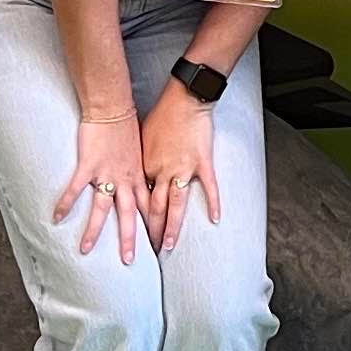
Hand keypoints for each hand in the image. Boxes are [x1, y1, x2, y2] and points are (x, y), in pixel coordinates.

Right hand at [54, 114, 150, 262]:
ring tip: (84, 251)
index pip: (149, 208)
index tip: (157, 246)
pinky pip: (75, 189)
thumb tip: (144, 183)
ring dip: (94, 231)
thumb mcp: (142, 152)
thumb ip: (141, 171)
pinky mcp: (88, 165)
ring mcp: (106, 174)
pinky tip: (55, 217)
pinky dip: (66, 203)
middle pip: (130, 215)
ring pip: (102, 208)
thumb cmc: (127, 126)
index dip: (154, 227)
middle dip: (130, 239)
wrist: (113, 106)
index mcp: (139, 177)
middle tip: (128, 262)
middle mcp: (125, 180)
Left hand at [139, 90, 223, 251]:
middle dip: (150, 231)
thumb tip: (137, 174)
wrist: (183, 99)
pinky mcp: (202, 163)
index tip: (135, 232)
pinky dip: (213, 203)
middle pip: (154, 208)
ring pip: (176, 205)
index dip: (138, 217)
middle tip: (147, 250)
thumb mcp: (143, 138)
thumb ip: (142, 160)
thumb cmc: (161, 115)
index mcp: (146, 167)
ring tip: (167, 246)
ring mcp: (183, 169)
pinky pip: (208, 187)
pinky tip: (215, 219)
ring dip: (171, 228)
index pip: (141, 198)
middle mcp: (162, 172)